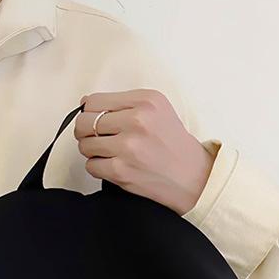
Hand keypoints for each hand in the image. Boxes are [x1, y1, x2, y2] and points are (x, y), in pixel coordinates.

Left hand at [76, 89, 214, 215]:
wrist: (193, 177)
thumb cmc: (172, 144)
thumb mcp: (157, 110)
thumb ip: (123, 104)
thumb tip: (85, 103)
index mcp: (145, 100)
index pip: (94, 101)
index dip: (89, 113)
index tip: (96, 122)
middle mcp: (137, 120)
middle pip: (84, 122)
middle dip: (86, 132)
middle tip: (98, 139)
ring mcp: (128, 147)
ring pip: (85, 144)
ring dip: (92, 151)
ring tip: (108, 153)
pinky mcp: (122, 171)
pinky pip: (91, 166)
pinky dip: (98, 168)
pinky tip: (113, 166)